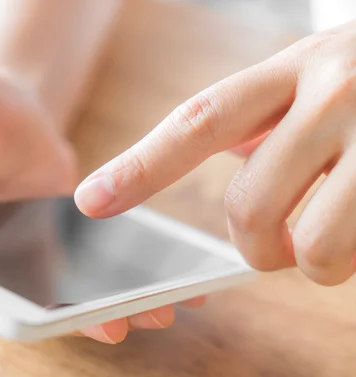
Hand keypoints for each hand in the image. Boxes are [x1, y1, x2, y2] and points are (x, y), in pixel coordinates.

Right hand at [0, 70, 201, 342]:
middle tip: (111, 325)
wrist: (15, 118)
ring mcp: (15, 268)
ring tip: (154, 312)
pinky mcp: (53, 262)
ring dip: (103, 314)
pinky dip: (121, 293)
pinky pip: (83, 286)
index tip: (22, 311)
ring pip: (54, 304)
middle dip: (63, 319)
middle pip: (10, 305)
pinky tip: (167, 291)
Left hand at [75, 21, 355, 285]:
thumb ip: (259, 118)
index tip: (91, 200)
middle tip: (275, 243)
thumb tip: (210, 154)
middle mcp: (336, 95)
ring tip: (341, 226)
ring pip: (316, 251)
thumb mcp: (310, 76)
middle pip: (249, 209)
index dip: (142, 166)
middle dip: (254, 247)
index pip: (200, 122)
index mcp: (292, 70)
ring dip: (317, 260)